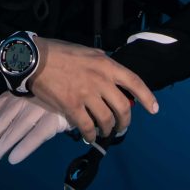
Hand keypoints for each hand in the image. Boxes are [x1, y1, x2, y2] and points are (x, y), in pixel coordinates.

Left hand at [0, 92, 71, 163]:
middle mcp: (28, 99)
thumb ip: (17, 101)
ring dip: (3, 145)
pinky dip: (23, 148)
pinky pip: (36, 136)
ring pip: (16, 130)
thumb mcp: (34, 91)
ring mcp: (40, 109)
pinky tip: (13, 158)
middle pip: (4, 119)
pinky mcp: (54, 120)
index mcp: (22, 92)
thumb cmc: (57, 90)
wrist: (83, 85)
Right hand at [27, 36, 158, 143]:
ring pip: (106, 120)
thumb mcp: (87, 52)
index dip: (147, 97)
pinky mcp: (72, 106)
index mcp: (106, 65)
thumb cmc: (60, 53)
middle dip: (125, 121)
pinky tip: (89, 136)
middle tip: (122, 127)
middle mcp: (101, 80)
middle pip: (123, 107)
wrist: (35, 59)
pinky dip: (90, 134)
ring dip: (107, 129)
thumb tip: (112, 76)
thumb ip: (102, 64)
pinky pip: (87, 126)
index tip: (154, 109)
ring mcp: (87, 94)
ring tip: (104, 132)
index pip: (134, 82)